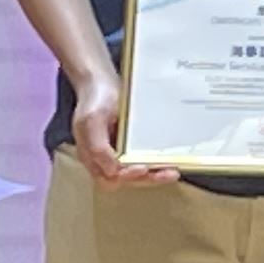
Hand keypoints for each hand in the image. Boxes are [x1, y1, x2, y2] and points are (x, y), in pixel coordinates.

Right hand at [70, 67, 172, 185]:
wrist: (101, 82)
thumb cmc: (95, 99)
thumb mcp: (92, 119)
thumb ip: (97, 146)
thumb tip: (112, 171)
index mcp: (90, 156)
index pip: (108, 177)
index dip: (126, 176)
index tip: (143, 169)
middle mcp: (103, 159)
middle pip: (125, 179)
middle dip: (147, 179)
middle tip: (167, 174)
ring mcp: (117, 153)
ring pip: (135, 174)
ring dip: (154, 176)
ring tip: (172, 172)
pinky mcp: (129, 147)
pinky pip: (142, 161)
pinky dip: (155, 165)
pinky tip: (169, 162)